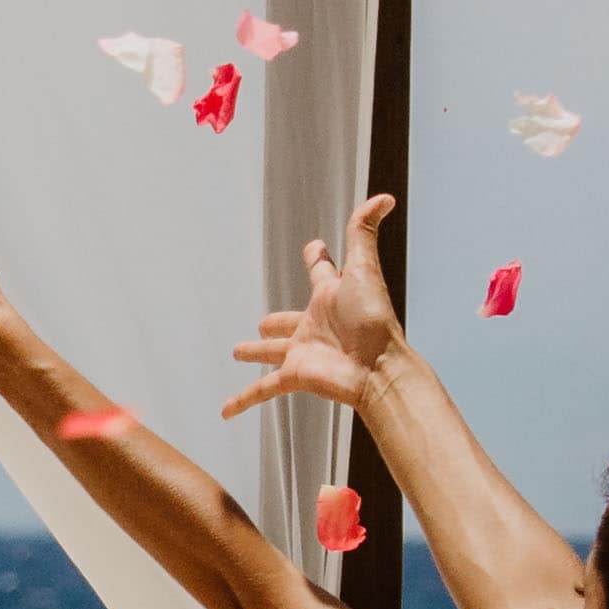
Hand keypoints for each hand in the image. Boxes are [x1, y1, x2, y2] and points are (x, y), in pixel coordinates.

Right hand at [220, 193, 412, 426]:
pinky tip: (225, 411)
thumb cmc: (374, 319)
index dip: (319, 258)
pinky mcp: (295, 376)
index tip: (316, 248)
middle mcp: (315, 325)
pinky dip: (242, 401)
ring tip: (239, 352)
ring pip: (272, 353)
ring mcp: (303, 352)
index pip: (322, 272)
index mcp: (330, 297)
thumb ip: (364, 232)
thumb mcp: (363, 268)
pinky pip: (262, 391)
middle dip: (277, 321)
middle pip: (290, 320)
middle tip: (263, 324)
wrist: (377, 368)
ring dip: (255, 354)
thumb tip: (383, 197)